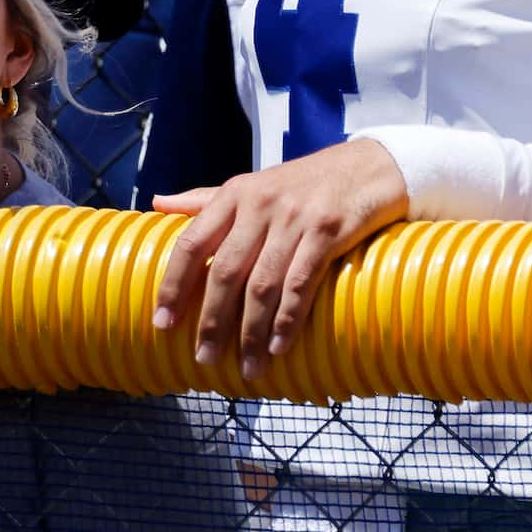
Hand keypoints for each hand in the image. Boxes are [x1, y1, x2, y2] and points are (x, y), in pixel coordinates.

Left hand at [149, 140, 411, 383]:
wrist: (374, 164)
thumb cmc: (308, 182)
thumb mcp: (254, 184)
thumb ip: (206, 198)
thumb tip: (157, 203)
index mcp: (234, 194)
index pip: (191, 243)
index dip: (173, 286)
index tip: (163, 324)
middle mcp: (259, 204)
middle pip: (225, 272)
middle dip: (212, 321)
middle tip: (204, 357)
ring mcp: (295, 217)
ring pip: (262, 284)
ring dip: (251, 332)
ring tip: (247, 367)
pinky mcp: (328, 230)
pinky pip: (301, 282)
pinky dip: (288, 318)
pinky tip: (278, 346)